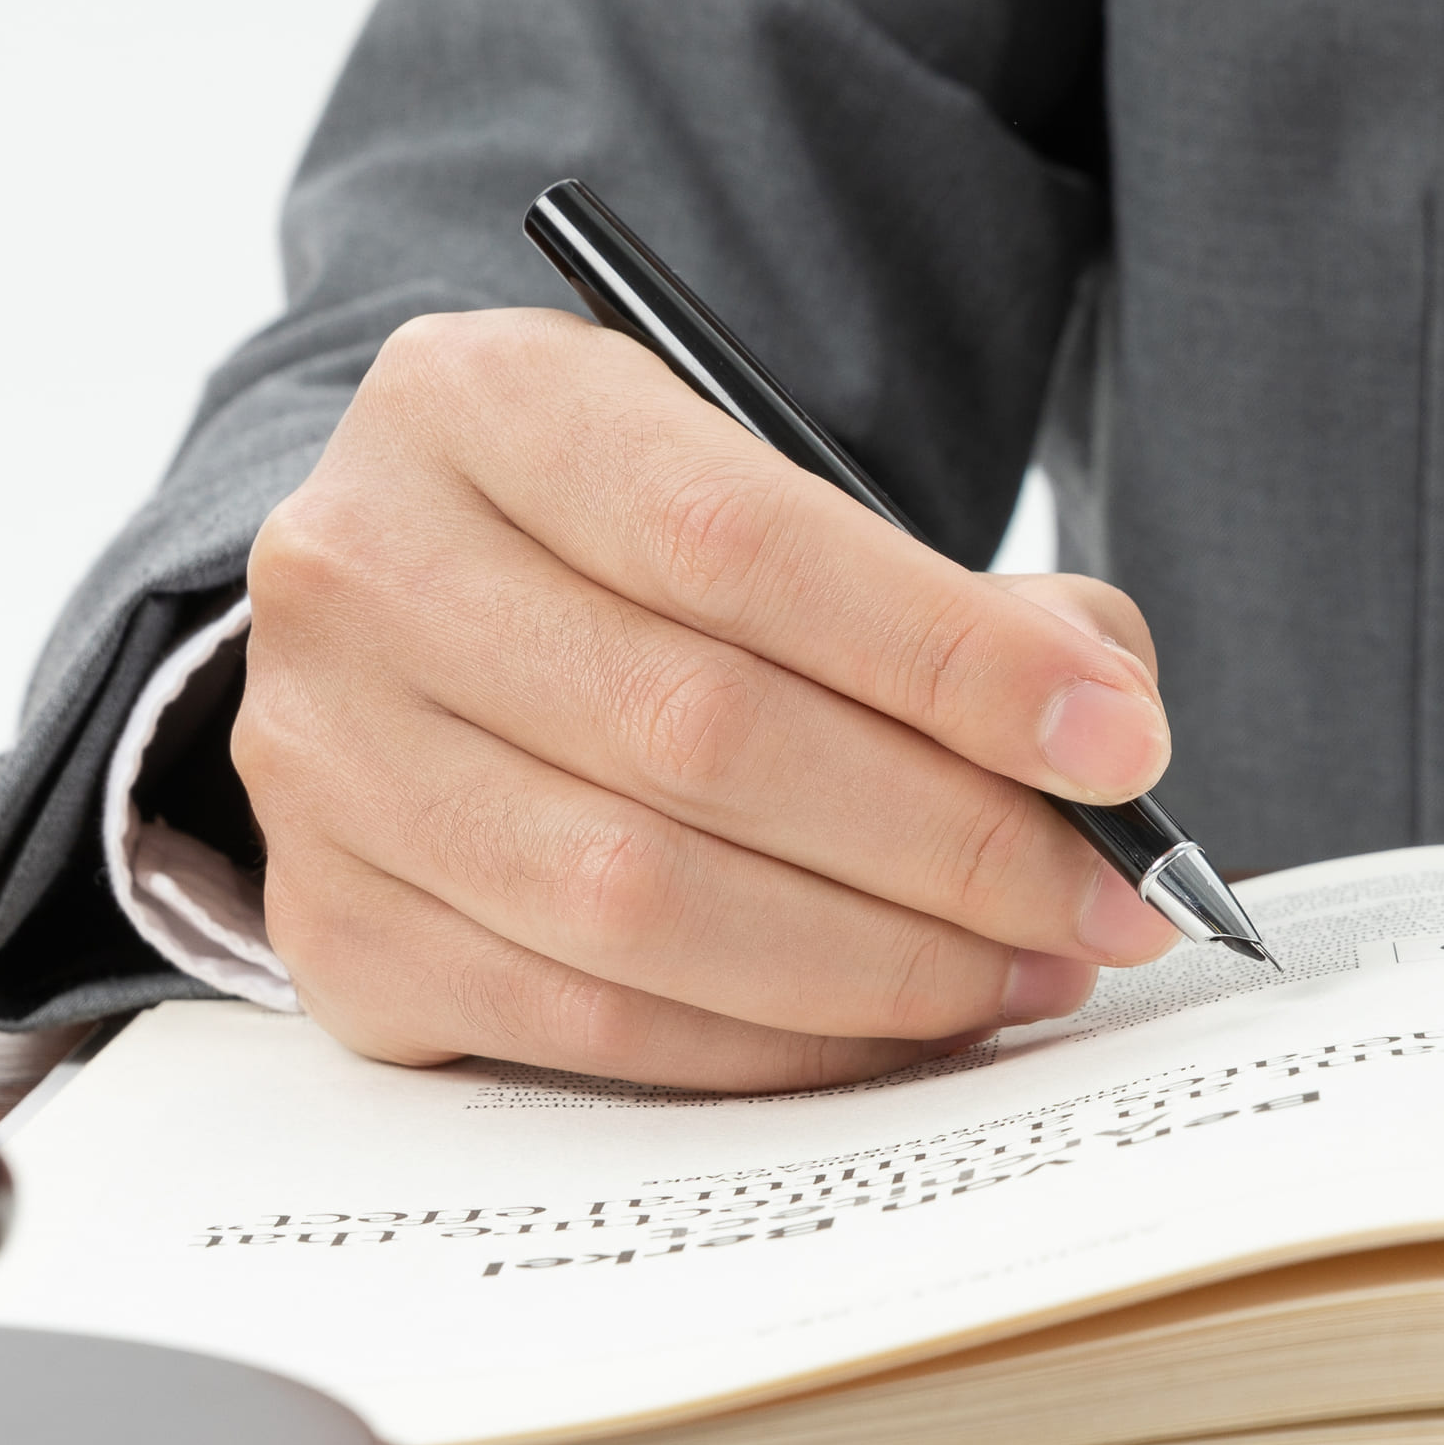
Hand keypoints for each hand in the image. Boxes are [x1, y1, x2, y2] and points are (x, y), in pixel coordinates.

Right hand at [234, 308, 1180, 1088]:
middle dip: (950, 838)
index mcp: (480, 402)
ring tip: (1026, 964)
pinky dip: (770, 1042)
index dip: (950, 660)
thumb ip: (951, 596)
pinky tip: (891, 1023)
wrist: (417, 620)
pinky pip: (586, 1021)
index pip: (743, 541)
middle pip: (701, 733)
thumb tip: (1097, 722)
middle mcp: (366, 569)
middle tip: (1105, 898)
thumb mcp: (768, 489)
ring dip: (877, 962)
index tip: (1119, 747)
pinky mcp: (330, 926)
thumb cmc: (630, 559)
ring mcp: (325, 760)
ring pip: (639, 899)